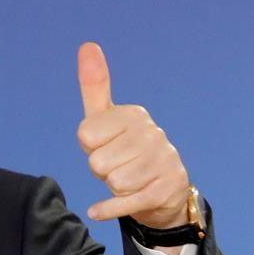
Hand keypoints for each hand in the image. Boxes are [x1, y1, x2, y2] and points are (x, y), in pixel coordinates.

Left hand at [77, 42, 190, 230]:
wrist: (161, 190)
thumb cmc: (123, 151)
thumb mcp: (105, 119)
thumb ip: (95, 86)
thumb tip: (87, 45)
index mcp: (135, 114)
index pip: (86, 136)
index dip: (91, 148)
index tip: (106, 147)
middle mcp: (153, 134)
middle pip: (99, 163)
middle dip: (103, 171)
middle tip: (117, 167)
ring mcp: (164, 161)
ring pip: (114, 183)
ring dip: (113, 189)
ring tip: (127, 181)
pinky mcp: (167, 189)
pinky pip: (126, 203)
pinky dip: (108, 209)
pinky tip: (98, 209)